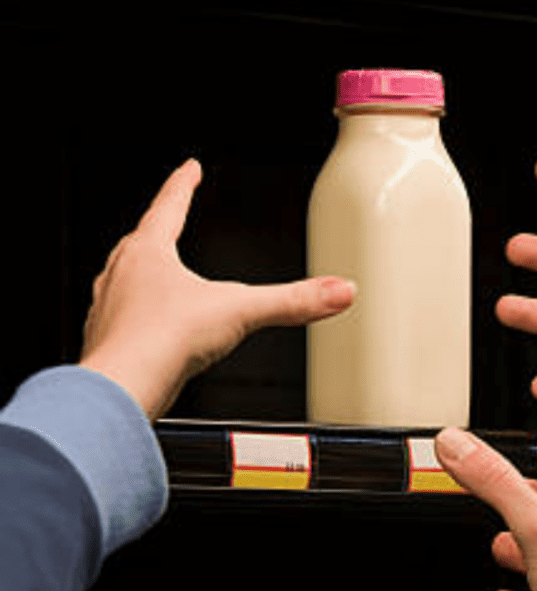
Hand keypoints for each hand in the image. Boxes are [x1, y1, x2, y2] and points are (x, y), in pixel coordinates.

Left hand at [79, 158, 354, 421]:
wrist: (124, 384)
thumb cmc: (162, 339)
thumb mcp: (241, 311)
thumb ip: (292, 301)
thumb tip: (337, 291)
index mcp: (148, 253)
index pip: (168, 205)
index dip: (183, 185)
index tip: (189, 169)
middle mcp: (121, 274)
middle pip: (142, 243)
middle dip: (159, 233)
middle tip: (169, 226)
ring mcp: (110, 309)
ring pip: (126, 284)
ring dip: (146, 282)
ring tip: (166, 290)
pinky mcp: (109, 344)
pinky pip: (125, 324)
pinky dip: (141, 325)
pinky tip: (156, 340)